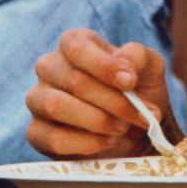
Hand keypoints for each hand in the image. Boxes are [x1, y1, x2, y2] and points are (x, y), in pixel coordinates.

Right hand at [25, 28, 170, 158]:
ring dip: (98, 121)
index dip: (105, 66)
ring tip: (122, 127)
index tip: (131, 82)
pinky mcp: (37, 133)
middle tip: (141, 116)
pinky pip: (53, 138)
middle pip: (74, 81)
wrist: (135, 131)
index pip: (77, 47)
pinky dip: (87, 143)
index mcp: (73, 44)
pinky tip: (107, 141)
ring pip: (56, 105)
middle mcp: (49, 67)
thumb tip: (122, 65)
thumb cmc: (138, 92)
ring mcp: (38, 100)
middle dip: (114, 102)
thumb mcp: (149, 67)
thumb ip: (138, 56)